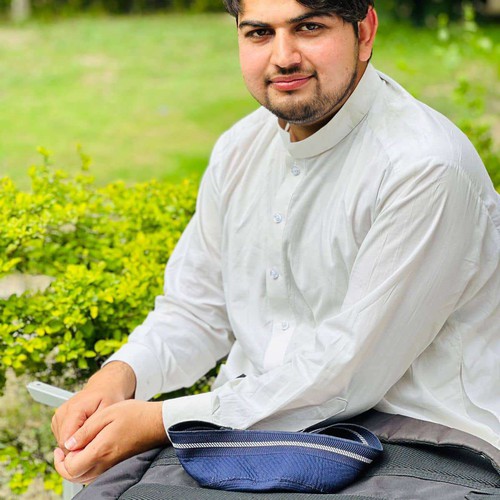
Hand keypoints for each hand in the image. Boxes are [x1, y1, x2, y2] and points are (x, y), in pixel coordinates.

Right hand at [51, 361, 136, 456]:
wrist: (105, 386)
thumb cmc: (110, 397)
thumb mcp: (108, 411)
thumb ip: (93, 429)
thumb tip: (79, 446)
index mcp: (74, 410)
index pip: (66, 442)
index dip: (78, 451)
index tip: (92, 449)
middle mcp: (62, 412)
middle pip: (63, 444)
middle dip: (78, 448)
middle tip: (95, 441)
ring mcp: (58, 416)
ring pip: (62, 443)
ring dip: (76, 443)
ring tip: (92, 433)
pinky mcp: (58, 420)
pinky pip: (63, 437)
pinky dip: (74, 438)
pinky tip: (86, 431)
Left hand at [53, 400, 168, 483]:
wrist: (157, 422)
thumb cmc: (135, 414)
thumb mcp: (107, 414)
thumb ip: (85, 430)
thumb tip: (68, 444)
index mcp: (101, 450)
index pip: (71, 468)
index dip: (59, 461)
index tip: (60, 449)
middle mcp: (106, 463)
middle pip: (76, 477)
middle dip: (64, 466)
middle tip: (62, 452)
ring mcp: (113, 466)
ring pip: (85, 477)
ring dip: (75, 467)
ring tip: (74, 450)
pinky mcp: (118, 465)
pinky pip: (96, 473)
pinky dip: (87, 467)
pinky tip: (88, 452)